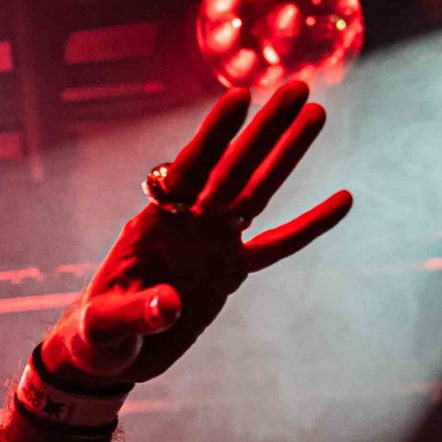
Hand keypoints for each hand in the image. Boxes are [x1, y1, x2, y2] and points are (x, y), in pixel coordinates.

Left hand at [44, 80, 352, 384]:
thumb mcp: (106, 327)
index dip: (213, 136)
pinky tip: (343, 200)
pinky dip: (309, 225)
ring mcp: (211, 243)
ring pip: (256, 192)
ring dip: (286, 154)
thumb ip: (135, 313)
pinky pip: (277, 245)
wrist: (111, 354)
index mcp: (153, 225)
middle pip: (232, 170)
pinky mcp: (229, 270)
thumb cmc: (98, 335)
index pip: (187, 172)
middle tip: (299, 88)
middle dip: (265, 130)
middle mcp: (187, 224)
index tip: (240, 97)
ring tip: (316, 113)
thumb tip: (170, 305)